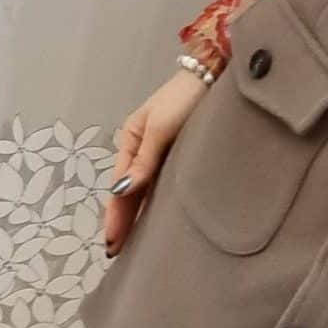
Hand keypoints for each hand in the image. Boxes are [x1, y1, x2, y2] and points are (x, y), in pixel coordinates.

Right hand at [103, 69, 210, 256]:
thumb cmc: (184, 97)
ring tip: (128, 246)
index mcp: (131, 141)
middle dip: (120, 220)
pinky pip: (161, 188)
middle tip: (115, 251)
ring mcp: (160, 157)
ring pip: (143, 193)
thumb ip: (144, 161)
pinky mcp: (179, 159)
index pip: (120, 186)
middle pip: (128, 193)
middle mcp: (142, 152)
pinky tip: (152, 223)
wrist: (215, 76)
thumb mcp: (160, 127)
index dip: (115, 214)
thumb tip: (122, 191)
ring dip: (135, 216)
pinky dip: (153, 206)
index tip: (112, 240)